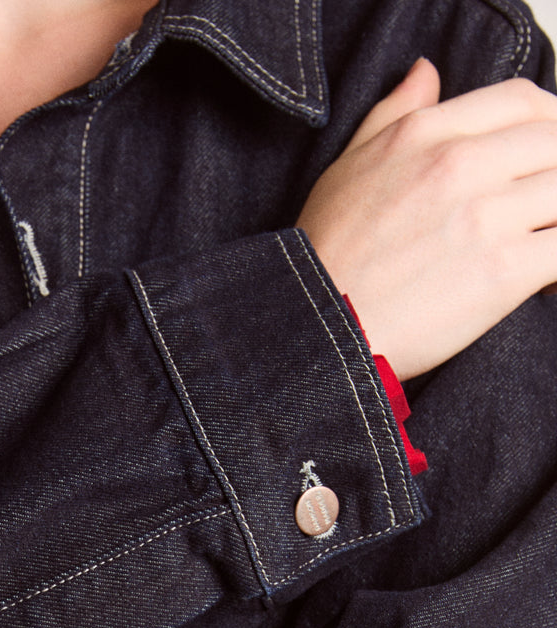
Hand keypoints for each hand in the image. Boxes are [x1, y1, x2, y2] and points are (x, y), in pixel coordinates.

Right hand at [296, 59, 556, 378]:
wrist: (319, 330)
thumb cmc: (327, 257)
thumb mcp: (348, 166)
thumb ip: (393, 113)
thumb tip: (426, 73)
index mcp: (426, 134)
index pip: (521, 102)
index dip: (549, 120)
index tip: (548, 148)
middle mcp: (461, 164)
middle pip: (555, 142)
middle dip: (556, 172)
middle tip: (543, 205)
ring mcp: (487, 216)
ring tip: (542, 238)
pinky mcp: (505, 271)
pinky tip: (547, 276)